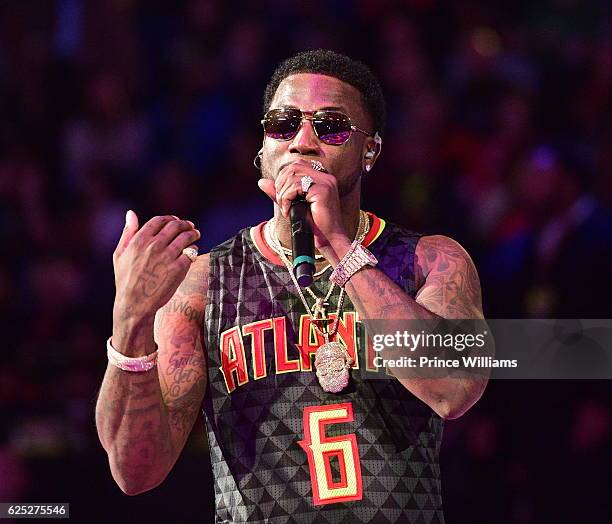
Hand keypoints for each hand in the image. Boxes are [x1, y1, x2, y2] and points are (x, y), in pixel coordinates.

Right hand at [112, 211, 200, 327]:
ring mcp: (167, 256)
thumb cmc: (125, 280)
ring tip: (196, 235)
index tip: (175, 220)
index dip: (170, 218)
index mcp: (139, 240)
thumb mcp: (120, 254)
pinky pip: (191, 253)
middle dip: (185, 224)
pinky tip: (192, 252)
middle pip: (176, 226)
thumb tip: (131, 213)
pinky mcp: (178, 268)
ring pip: (186, 237)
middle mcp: (154, 245)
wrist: (134, 304)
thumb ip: (128, 232)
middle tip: (190, 226)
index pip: (160, 220)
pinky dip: (193, 250)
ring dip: (193, 233)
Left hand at [258, 159, 347, 249]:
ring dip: (283, 194)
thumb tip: (261, 182)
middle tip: (282, 202)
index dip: (284, 177)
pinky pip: (296, 186)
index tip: (282, 195)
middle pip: (293, 167)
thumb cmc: (314, 224)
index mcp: (322, 177)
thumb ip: (280, 191)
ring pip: (292, 176)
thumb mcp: (294, 204)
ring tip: (285, 208)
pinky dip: (287, 198)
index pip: (297, 165)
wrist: (328, 239)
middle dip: (281, 184)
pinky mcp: (322, 190)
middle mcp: (325, 176)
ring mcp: (325, 182)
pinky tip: (289, 210)